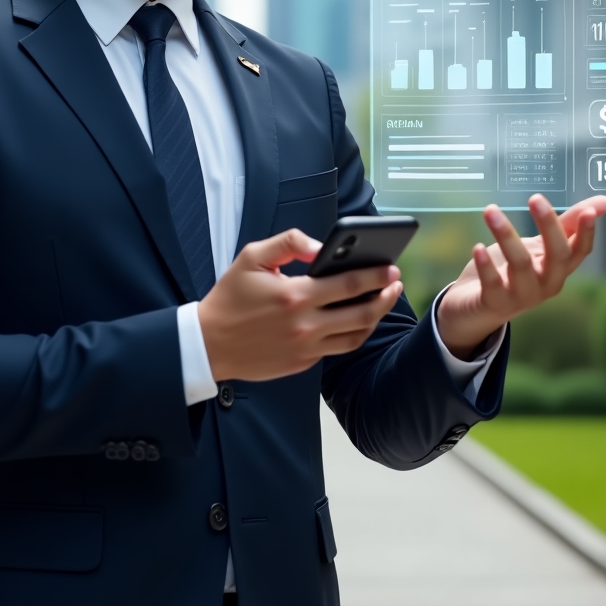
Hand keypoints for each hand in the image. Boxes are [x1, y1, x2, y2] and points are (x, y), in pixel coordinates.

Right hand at [197, 228, 401, 381]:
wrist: (209, 343)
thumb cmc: (230, 297)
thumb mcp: (252, 257)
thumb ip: (289, 243)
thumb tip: (320, 247)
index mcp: (295, 295)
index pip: (348, 284)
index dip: (375, 276)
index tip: (390, 267)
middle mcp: (305, 325)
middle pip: (361, 312)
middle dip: (384, 296)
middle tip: (396, 283)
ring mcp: (306, 348)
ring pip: (355, 336)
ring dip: (375, 317)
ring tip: (383, 302)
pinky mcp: (303, 363)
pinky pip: (337, 349)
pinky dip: (352, 334)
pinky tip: (357, 320)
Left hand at [436, 194, 605, 358]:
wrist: (477, 308)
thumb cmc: (512, 272)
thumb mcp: (539, 247)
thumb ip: (567, 224)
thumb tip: (605, 201)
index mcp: (559, 269)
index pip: (580, 251)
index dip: (586, 233)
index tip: (588, 211)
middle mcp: (546, 284)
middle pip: (556, 255)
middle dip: (548, 225)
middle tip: (535, 198)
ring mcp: (522, 296)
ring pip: (521, 264)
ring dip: (506, 235)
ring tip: (491, 210)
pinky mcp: (495, 302)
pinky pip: (493, 283)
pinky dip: (486, 265)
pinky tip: (478, 247)